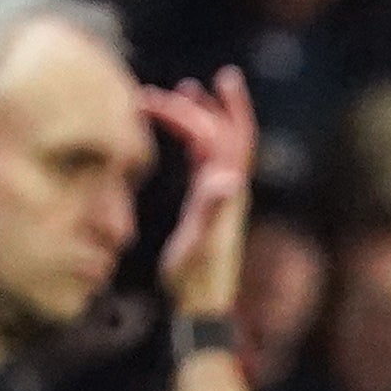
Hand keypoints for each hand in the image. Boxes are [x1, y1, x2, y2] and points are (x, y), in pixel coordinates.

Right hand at [145, 67, 257, 323]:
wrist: (201, 308)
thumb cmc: (195, 279)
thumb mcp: (200, 242)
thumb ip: (212, 209)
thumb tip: (231, 179)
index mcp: (227, 191)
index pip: (224, 137)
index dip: (224, 108)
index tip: (202, 83)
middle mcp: (229, 190)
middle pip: (220, 135)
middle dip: (197, 108)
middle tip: (159, 94)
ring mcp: (220, 198)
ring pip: (216, 145)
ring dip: (203, 117)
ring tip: (184, 90)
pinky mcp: (208, 208)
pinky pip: (206, 163)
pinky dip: (195, 141)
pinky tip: (181, 138)